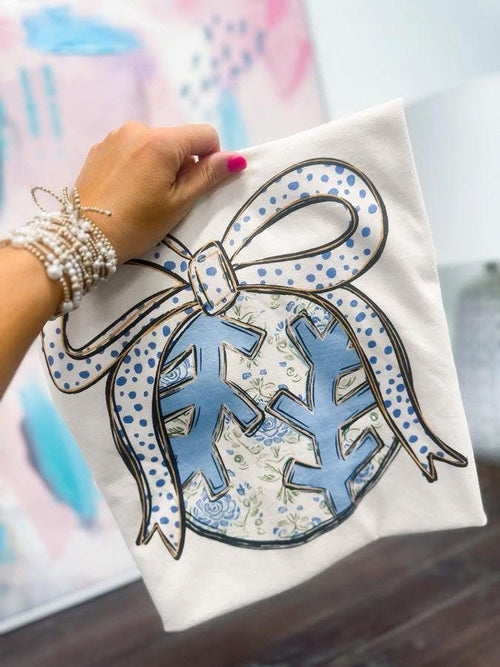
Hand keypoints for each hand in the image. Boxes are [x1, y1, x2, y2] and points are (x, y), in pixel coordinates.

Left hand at [74, 121, 246, 263]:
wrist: (83, 237)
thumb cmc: (137, 225)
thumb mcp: (178, 203)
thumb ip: (208, 176)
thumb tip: (236, 158)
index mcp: (161, 141)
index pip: (205, 135)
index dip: (211, 160)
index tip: (198, 186)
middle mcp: (137, 129)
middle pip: (179, 140)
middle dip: (182, 165)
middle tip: (168, 199)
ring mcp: (115, 137)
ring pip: (155, 146)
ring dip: (160, 165)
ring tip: (145, 197)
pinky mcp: (100, 149)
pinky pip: (132, 150)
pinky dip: (138, 166)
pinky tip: (127, 192)